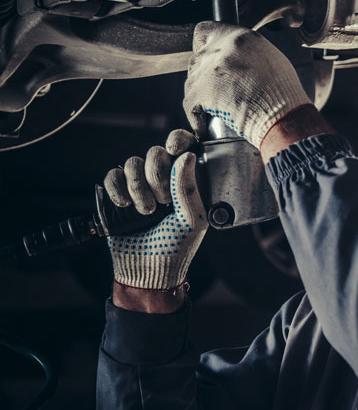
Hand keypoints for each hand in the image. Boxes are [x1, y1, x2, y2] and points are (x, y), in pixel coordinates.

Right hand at [103, 129, 207, 290]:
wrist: (148, 270)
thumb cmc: (176, 247)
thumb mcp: (192, 220)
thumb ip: (188, 188)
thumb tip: (186, 156)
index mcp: (185, 181)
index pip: (182, 146)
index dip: (178, 139)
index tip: (175, 148)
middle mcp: (162, 179)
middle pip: (155, 152)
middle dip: (158, 176)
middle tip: (163, 201)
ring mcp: (138, 185)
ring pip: (132, 162)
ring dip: (138, 187)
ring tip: (147, 211)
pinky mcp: (117, 194)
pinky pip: (112, 175)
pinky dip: (117, 188)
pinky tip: (125, 205)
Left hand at [183, 22, 311, 147]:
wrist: (283, 115)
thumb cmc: (285, 94)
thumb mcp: (272, 60)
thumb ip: (250, 54)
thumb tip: (241, 59)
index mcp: (241, 37)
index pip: (205, 30)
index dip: (204, 46)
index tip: (209, 58)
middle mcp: (223, 48)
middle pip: (197, 57)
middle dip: (203, 73)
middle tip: (214, 89)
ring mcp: (210, 69)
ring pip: (191, 79)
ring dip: (199, 94)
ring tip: (212, 108)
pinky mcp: (202, 91)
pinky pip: (189, 103)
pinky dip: (195, 116)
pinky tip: (203, 125)